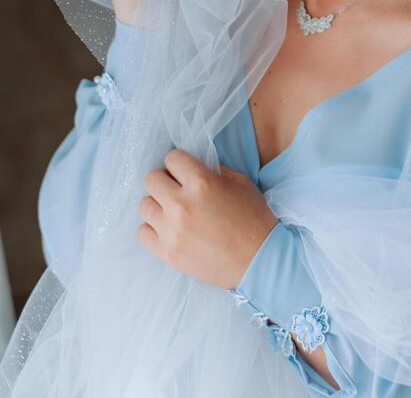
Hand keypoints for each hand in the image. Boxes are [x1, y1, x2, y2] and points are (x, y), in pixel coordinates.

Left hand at [137, 149, 278, 289]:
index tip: (184, 171)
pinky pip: (142, 232)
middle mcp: (181, 204)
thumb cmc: (254, 219)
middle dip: (165, 180)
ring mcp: (172, 231)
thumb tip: (192, 167)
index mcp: (202, 183)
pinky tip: (169, 229)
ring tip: (173, 211)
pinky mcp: (167, 253)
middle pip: (151, 179)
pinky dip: (153, 229)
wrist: (260, 260)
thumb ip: (212, 171)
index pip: (172, 158)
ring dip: (158, 204)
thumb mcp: (240, 182)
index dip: (179, 162)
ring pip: (144, 205)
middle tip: (177, 189)